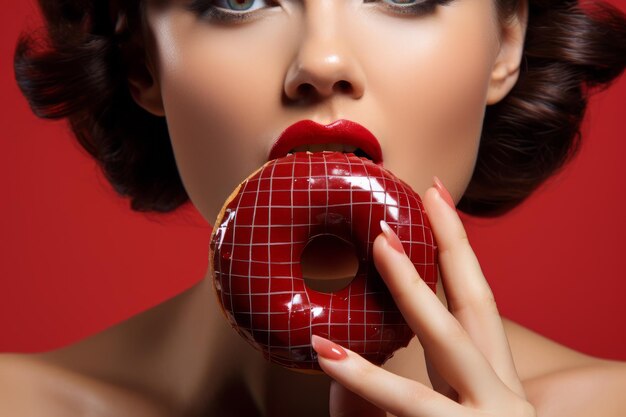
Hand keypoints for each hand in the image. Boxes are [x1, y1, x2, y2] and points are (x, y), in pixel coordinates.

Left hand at [311, 178, 535, 416]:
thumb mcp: (440, 412)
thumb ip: (405, 382)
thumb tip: (337, 345)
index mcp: (492, 379)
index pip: (476, 303)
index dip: (460, 248)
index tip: (439, 196)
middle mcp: (499, 392)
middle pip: (476, 306)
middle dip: (451, 246)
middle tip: (425, 194)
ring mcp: (489, 416)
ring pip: (446, 342)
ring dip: (411, 287)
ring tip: (380, 245)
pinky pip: (409, 403)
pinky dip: (363, 380)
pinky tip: (327, 354)